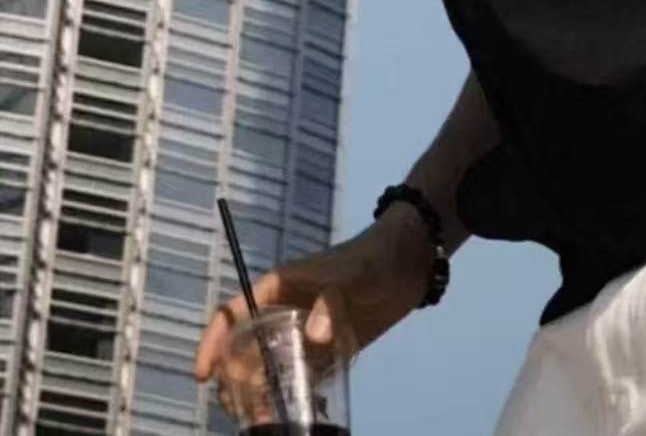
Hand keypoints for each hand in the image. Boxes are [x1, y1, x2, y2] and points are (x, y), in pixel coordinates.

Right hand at [192, 205, 435, 413]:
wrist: (409, 264)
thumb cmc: (373, 259)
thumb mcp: (352, 275)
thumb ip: (331, 302)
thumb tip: (314, 339)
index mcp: (279, 286)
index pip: (233, 312)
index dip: (213, 341)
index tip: (203, 374)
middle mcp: (284, 310)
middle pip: (245, 348)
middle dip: (233, 380)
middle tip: (238, 410)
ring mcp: (304, 332)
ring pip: (268, 366)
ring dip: (258, 393)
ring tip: (261, 419)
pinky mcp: (325, 349)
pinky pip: (299, 375)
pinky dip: (291, 394)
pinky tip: (293, 415)